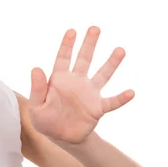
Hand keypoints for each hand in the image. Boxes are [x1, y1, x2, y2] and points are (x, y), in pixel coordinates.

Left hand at [27, 26, 134, 145]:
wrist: (60, 138)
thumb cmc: (45, 120)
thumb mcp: (36, 106)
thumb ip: (37, 88)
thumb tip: (36, 68)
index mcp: (59, 80)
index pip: (63, 58)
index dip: (67, 45)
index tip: (72, 31)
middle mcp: (76, 82)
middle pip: (84, 59)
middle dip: (89, 44)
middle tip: (95, 28)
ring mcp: (89, 94)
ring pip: (102, 75)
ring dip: (111, 63)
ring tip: (120, 49)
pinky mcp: (97, 108)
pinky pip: (111, 102)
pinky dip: (121, 98)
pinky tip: (131, 92)